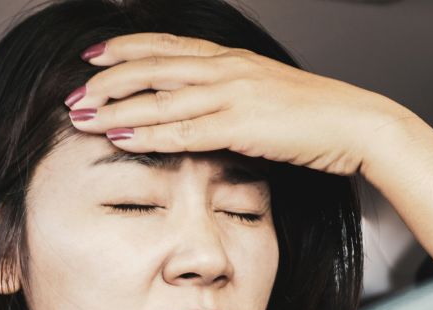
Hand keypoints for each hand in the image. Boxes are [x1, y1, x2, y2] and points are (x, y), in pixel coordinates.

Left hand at [64, 32, 417, 175]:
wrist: (356, 124)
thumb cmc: (317, 117)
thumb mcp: (269, 96)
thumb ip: (234, 99)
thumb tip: (208, 113)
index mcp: (232, 59)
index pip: (167, 46)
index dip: (125, 49)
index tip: (93, 56)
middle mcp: (227, 69)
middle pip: (152, 67)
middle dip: (108, 80)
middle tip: (75, 95)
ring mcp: (233, 94)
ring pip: (159, 97)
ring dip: (115, 109)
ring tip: (82, 118)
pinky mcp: (241, 124)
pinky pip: (183, 130)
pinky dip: (147, 134)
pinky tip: (121, 139)